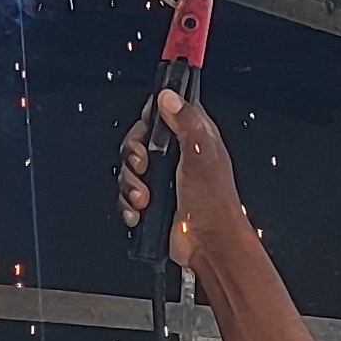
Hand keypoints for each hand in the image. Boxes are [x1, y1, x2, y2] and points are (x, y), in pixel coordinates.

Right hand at [115, 89, 248, 273]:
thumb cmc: (214, 202)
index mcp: (194, 136)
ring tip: (145, 197)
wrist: (208, 244)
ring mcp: (163, 178)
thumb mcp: (201, 154)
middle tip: (143, 167)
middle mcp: (178, 154)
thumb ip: (186, 122)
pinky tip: (140, 212)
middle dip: (133, 155)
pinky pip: (126, 195)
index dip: (151, 116)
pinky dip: (128, 205)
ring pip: (129, 169)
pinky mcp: (152, 201)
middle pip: (138, 140)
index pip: (165, 111)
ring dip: (131, 185)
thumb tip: (169, 96)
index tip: (148, 130)